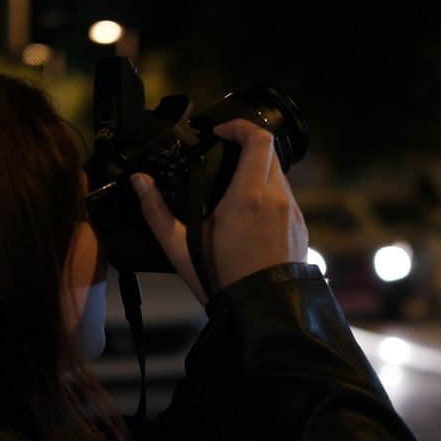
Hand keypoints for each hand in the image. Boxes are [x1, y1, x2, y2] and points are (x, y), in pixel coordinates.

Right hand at [132, 120, 307, 303]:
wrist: (263, 314)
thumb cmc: (221, 281)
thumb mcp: (180, 248)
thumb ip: (156, 211)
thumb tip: (139, 181)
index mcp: (248, 196)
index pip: (258, 140)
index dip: (240, 126)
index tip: (220, 131)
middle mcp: (277, 198)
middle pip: (270, 154)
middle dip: (247, 148)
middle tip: (223, 157)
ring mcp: (293, 214)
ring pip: (280, 177)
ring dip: (259, 173)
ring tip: (233, 191)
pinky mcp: (301, 229)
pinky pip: (286, 200)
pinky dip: (269, 196)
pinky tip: (250, 218)